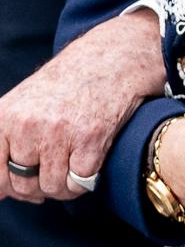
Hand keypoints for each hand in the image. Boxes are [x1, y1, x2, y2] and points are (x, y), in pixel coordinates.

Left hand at [0, 8, 166, 202]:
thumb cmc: (68, 84)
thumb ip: (6, 143)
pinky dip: (87, 178)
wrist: (112, 58)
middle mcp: (27, 126)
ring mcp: (59, 133)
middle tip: (56, 168)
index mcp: (5, 118)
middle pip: (24, 186)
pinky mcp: (91, 138)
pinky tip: (90, 158)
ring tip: (73, 163)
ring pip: (53, 188)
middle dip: (41, 185)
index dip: (12, 187)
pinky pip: (80, 181)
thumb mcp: (25, 105)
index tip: (28, 180)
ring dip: (65, 184)